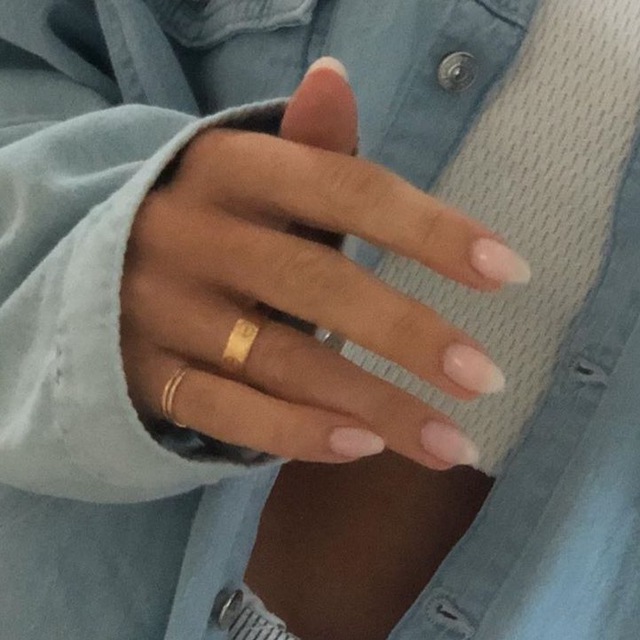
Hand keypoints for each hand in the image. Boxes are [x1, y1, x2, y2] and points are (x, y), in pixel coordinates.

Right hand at [120, 57, 530, 469]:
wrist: (90, 268)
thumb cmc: (205, 221)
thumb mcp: (247, 174)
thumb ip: (302, 143)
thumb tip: (335, 76)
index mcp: (227, 170)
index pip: (344, 188)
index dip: (430, 229)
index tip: (507, 272)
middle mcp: (192, 235)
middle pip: (319, 284)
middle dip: (409, 335)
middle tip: (486, 379)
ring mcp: (164, 312)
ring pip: (284, 362)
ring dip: (377, 406)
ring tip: (453, 442)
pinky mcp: (149, 375)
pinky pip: (229, 413)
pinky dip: (298, 434)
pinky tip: (363, 448)